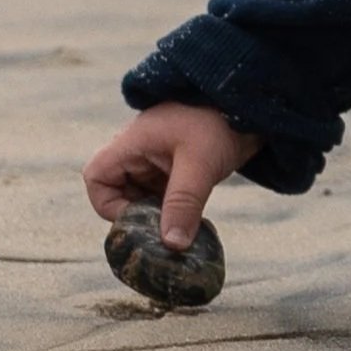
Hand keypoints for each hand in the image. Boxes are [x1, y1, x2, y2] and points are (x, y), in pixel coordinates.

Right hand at [83, 103, 260, 249]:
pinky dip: (173, 212)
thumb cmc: (220, 122)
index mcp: (133, 142)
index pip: (96, 176)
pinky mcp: (179, 168)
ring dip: (158, 216)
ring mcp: (159, 160)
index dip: (107, 203)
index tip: (138, 216)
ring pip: (143, 198)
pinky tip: (193, 221)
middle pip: (119, 193)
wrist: (254, 104)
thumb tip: (172, 246)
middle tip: (165, 228)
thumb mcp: (200, 164)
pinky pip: (164, 197)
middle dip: (138, 215)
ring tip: (183, 227)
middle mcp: (140, 151)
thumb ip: (184, 204)